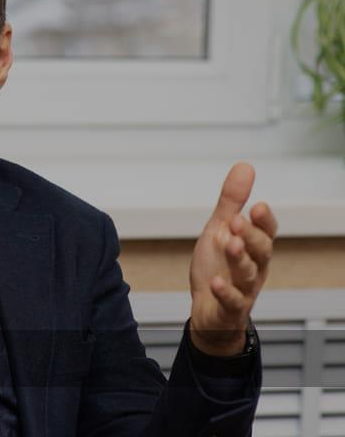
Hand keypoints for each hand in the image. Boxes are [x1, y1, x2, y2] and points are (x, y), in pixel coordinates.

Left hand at [189, 162, 277, 356]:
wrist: (208, 310)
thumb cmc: (217, 267)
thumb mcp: (220, 230)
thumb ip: (232, 202)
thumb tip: (245, 167)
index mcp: (253, 248)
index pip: (266, 232)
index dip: (264, 221)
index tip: (258, 206)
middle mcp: (253, 268)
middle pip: (261, 251)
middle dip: (251, 235)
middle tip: (237, 221)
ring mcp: (243, 289)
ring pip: (248, 274)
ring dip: (240, 259)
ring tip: (231, 244)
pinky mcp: (229, 308)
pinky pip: (231, 301)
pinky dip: (225, 292)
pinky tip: (215, 283)